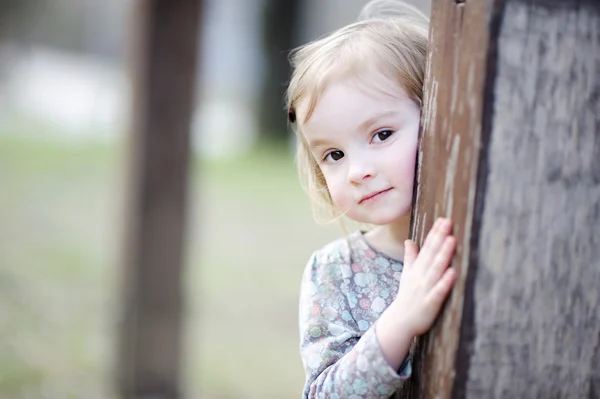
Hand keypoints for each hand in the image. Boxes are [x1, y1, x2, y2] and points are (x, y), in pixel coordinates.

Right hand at [393, 217, 456, 336]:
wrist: (400, 322)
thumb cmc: (407, 297)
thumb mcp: (407, 275)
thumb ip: (410, 257)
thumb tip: (409, 241)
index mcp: (416, 269)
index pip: (427, 248)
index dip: (435, 233)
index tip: (443, 219)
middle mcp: (420, 276)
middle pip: (431, 254)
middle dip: (439, 238)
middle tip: (448, 222)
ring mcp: (425, 289)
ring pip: (435, 269)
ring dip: (443, 255)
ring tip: (451, 240)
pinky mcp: (430, 303)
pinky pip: (438, 291)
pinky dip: (445, 282)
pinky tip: (453, 272)